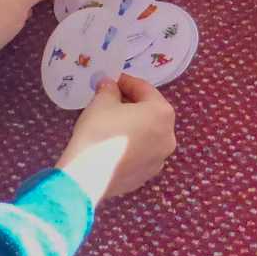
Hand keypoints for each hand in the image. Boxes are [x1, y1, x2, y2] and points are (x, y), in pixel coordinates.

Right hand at [57, 76, 177, 203]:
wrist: (88, 175)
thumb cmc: (99, 131)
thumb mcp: (102, 101)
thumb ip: (109, 89)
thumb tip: (110, 85)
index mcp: (162, 113)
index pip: (145, 89)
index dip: (126, 82)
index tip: (112, 80)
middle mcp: (168, 136)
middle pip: (150, 112)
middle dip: (131, 104)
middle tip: (110, 100)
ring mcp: (159, 159)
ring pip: (147, 135)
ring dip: (133, 126)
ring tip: (111, 123)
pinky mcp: (147, 175)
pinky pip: (140, 153)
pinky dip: (130, 146)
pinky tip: (112, 145)